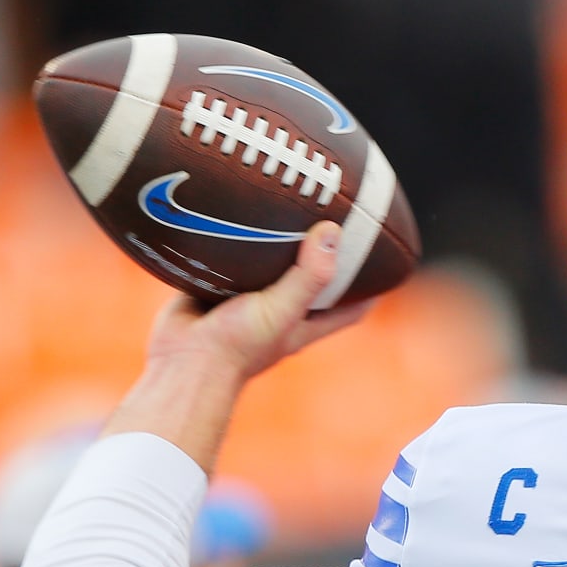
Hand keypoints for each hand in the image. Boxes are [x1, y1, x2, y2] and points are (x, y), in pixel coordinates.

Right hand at [103, 221, 373, 473]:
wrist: (181, 363)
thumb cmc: (237, 347)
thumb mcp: (281, 311)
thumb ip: (308, 276)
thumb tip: (332, 231)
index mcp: (303, 323)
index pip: (350, 307)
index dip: (369, 289)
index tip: (385, 260)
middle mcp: (278, 312)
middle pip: (310, 280)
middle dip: (321, 254)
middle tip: (332, 215)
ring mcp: (245, 301)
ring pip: (265, 267)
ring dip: (272, 242)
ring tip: (284, 203)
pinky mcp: (213, 290)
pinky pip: (224, 260)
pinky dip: (229, 240)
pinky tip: (231, 210)